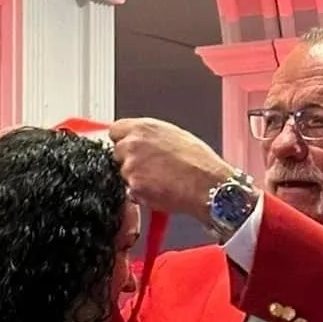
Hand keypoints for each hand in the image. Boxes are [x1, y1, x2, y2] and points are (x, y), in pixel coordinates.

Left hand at [110, 117, 230, 221]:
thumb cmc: (198, 161)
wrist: (206, 184)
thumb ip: (151, 135)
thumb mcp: (174, 134)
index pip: (116, 130)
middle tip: (149, 167)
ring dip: (135, 178)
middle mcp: (133, 144)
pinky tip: (158, 190)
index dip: (123, 140)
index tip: (129, 147)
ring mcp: (131, 166)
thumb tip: (144, 139)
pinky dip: (141, 194)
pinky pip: (131, 192)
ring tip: (158, 179)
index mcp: (143, 127)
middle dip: (128, 160)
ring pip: (123, 174)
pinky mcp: (134, 186)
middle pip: (117, 153)